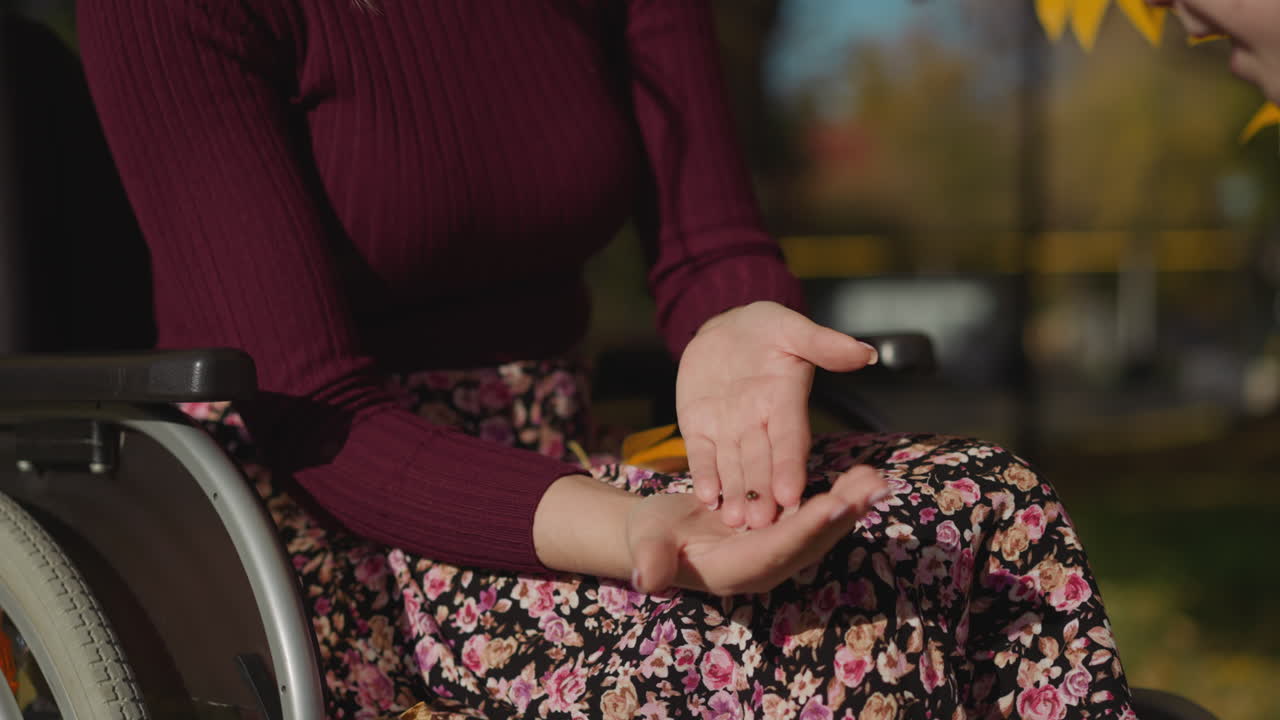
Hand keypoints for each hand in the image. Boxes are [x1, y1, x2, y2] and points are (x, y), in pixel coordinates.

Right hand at [626, 465, 887, 595]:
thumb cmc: (650, 537)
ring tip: (878, 479)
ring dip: (851, 504)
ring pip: (820, 528)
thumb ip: (651, 561)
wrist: (658, 537)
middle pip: (811, 541)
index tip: (834, 506)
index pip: (778, 549)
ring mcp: (778, 551)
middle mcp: (767, 566)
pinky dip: (841, 496)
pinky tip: (863, 476)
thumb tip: (646, 578)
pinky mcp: (783, 533)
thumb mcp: (646, 544)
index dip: (806, 529)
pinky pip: (816, 515)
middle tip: (875, 489)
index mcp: (738, 570)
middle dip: (844, 515)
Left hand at [677, 301, 877, 529]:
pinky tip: (706, 497)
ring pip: (733, 467)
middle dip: (762, 493)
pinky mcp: (699, 428)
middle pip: (762, 462)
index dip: (789, 466)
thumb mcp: (792, 328)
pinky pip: (702, 455)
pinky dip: (704, 475)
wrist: (725, 330)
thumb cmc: (766, 328)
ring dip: (735, 494)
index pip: (790, 438)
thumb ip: (824, 344)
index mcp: (785, 401)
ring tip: (736, 522)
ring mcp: (729, 428)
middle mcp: (759, 423)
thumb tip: (866, 354)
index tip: (791, 493)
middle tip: (762, 524)